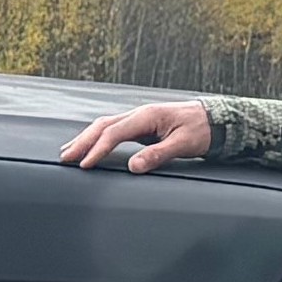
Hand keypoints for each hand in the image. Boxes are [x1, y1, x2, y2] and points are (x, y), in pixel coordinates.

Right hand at [63, 99, 216, 172]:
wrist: (216, 118)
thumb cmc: (202, 130)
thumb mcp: (183, 145)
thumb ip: (158, 155)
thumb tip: (133, 167)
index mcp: (147, 116)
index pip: (114, 133)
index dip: (98, 149)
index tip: (85, 165)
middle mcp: (139, 114)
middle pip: (102, 126)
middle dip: (82, 142)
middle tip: (65, 158)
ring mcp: (139, 118)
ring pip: (104, 126)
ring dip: (86, 139)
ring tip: (68, 152)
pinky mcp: (141, 125)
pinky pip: (113, 130)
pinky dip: (97, 138)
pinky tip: (89, 146)